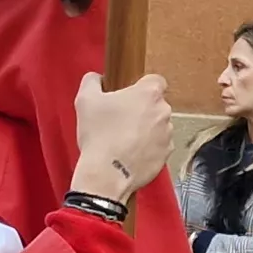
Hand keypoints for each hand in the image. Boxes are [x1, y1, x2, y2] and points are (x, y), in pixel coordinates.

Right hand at [66, 73, 173, 203]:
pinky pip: (158, 146)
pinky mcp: (166, 155)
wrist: (107, 173)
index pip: (156, 80)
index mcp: (148, 93)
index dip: (142, 86)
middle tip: (120, 119)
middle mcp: (163, 111)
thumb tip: (96, 78)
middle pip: (156, 104)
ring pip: (158, 126)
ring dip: (146, 129)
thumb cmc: (98, 135)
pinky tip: (130, 153)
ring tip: (123, 139)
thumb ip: (92, 81)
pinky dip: (148, 148)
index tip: (129, 95)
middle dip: (142, 109)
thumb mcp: (85, 99)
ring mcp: (167, 134)